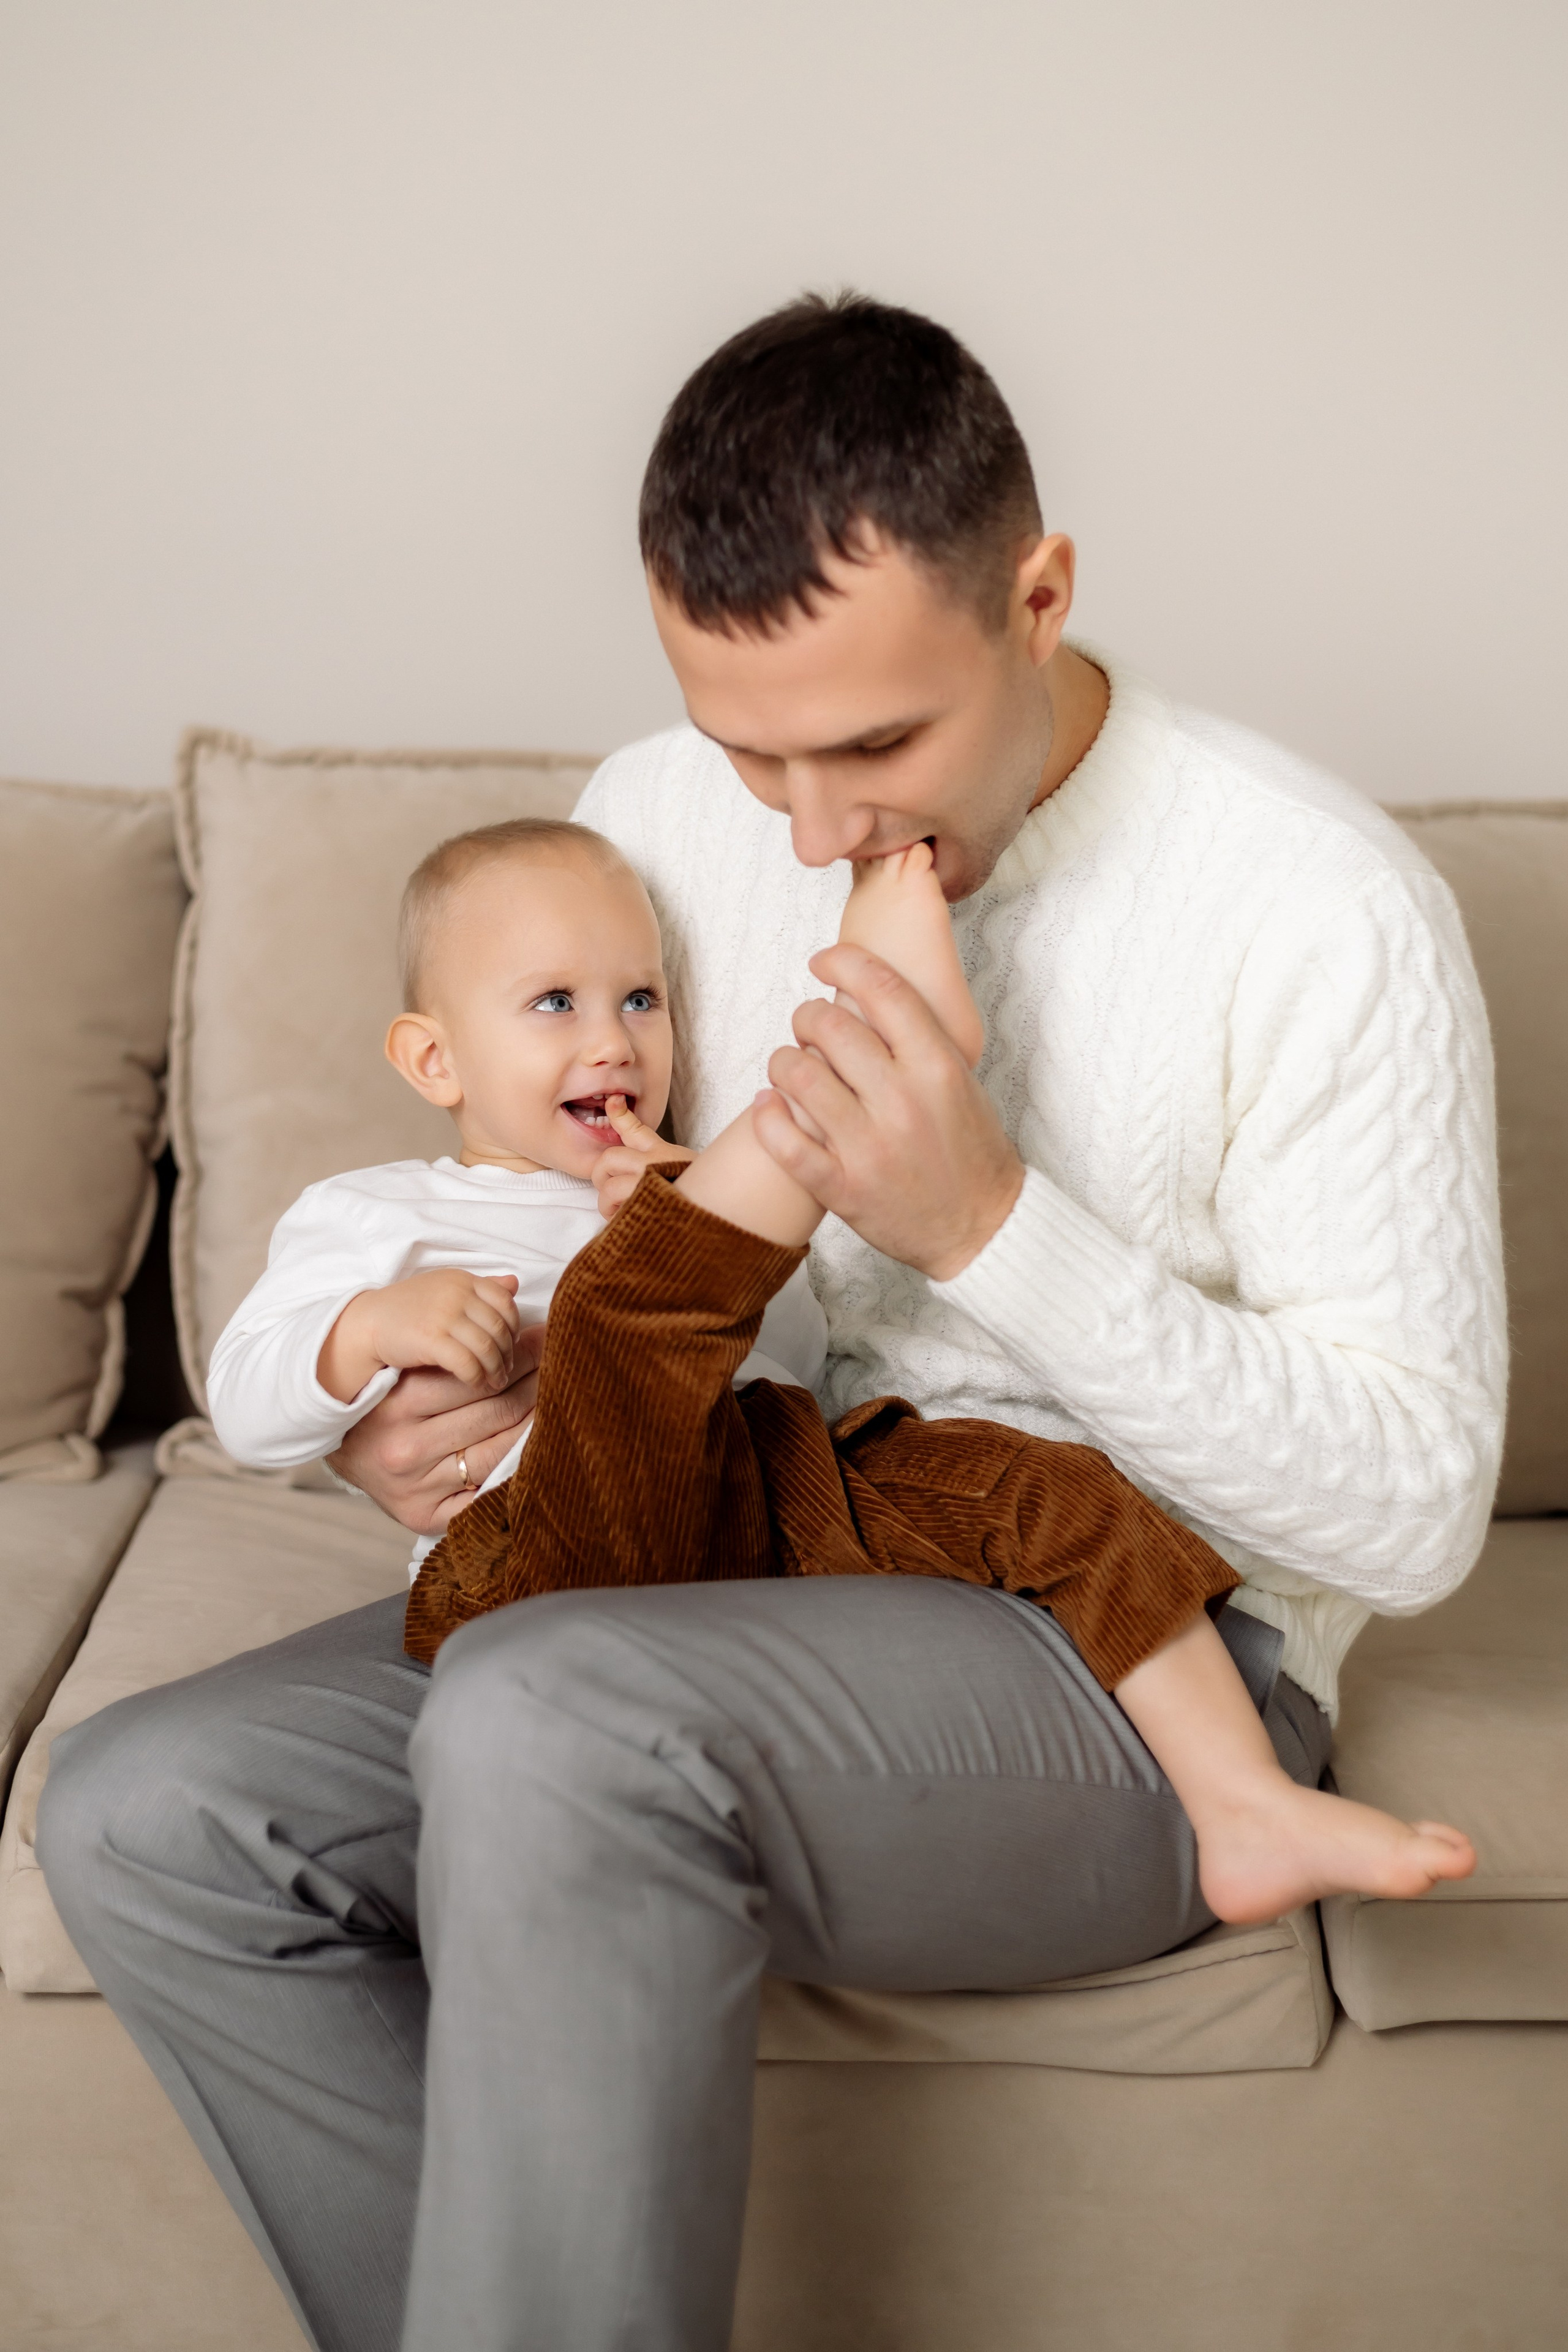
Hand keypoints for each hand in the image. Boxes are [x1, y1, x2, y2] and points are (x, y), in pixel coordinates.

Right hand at [318, 1269, 521, 1402]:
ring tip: (496, 1382)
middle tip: (507, 1370)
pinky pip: (467, 1362)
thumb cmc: (409, 1309)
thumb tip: (514, 1284)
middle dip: (508, 1352)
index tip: (511, 1344)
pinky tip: (477, 1384)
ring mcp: (443, 1315)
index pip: (504, 1300)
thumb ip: (481, 1288)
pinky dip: (477, 1377)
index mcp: (463, 1280)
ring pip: (487, 1347)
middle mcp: (456, 1294)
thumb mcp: (446, 1289)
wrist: (367, 1323)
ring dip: (496, 1369)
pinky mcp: (431, 1339)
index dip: (513, 1325)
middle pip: (499, 1326)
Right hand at [327, 1324, 546, 1534]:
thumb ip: (451, 1339)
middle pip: (492, 1412)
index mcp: (396, 1404)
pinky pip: (485, 1494)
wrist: (343, 1456)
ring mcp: (417, 1486)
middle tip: (561, 1365)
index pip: (476, 1376)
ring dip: (534, 1422)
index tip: (544, 1339)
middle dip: (535, 1384)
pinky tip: (536, 1448)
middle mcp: (405, 1447)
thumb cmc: (383, 1403)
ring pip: (496, 1451)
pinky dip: (515, 1472)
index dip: (519, 1356)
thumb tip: (512, 1287)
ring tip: (558, 1399)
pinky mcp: (425, 1516)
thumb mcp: (404, 1369)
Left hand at [590, 1093, 694, 1217]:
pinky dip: (617, 1220)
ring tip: (621, 1212)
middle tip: (610, 1191)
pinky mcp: (644, 1210)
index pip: (635, 1128)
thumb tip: (637, 1155)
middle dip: (601, 1176)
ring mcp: (647, 1188)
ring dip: (608, 1204)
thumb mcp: (687, 1166)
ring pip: (610, 1189)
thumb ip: (661, 1159)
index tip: (613, 1102)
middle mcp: (653, 1165)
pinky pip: (617, 1214)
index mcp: (663, 1153)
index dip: (619, 1114)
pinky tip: (630, 1222)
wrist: (717, 1215)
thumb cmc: (703, 1196)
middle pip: (610, 1158)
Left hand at [752, 942, 1023, 1281]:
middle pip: (830, 1025)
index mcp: (937, 1066)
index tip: (823, 962)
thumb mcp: (960, 1083)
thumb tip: (867, 995)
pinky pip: (785, 1143)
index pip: (882, 988)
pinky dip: (767, 1117)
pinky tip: (769, 1106)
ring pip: (798, 1076)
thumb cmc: (969, 1152)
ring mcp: (871, 1146)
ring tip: (788, 1068)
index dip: (842, 961)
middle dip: (806, 1016)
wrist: (982, 1228)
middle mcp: (903, 1100)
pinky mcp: (844, 1188)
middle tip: (806, 1026)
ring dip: (782, 1062)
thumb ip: (918, 1041)